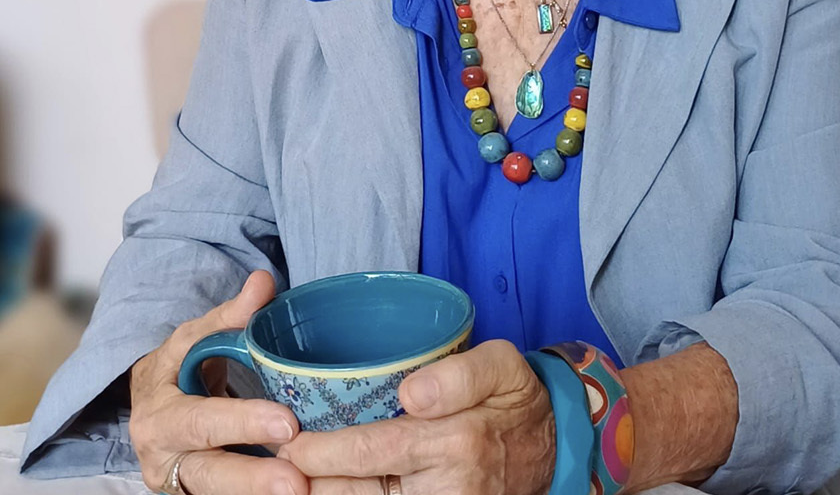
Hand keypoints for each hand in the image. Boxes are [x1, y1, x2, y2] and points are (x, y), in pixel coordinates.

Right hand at [128, 270, 305, 494]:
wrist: (153, 412)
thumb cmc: (178, 372)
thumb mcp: (193, 340)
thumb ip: (228, 316)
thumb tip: (263, 282)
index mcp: (159, 417)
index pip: (200, 421)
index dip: (241, 422)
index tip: (287, 423)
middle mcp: (164, 458)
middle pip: (209, 471)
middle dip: (253, 478)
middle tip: (297, 480)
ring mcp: (182, 484)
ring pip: (219, 494)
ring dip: (259, 493)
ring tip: (303, 491)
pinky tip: (304, 491)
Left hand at [277, 340, 555, 494]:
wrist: (551, 451)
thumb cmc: (514, 403)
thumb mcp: (504, 367)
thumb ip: (460, 374)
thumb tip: (410, 392)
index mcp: (458, 442)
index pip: (370, 451)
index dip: (319, 452)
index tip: (287, 443)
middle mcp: (446, 487)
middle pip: (353, 492)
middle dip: (308, 480)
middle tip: (278, 463)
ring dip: (323, 493)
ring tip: (296, 478)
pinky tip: (327, 486)